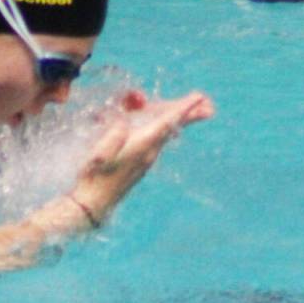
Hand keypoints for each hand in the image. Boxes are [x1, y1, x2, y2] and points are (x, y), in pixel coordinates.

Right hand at [71, 90, 214, 222]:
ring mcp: (146, 160)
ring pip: (165, 134)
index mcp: (142, 146)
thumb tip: (123, 122)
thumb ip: (114, 134)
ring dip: (178, 120)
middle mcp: (149, 153)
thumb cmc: (94, 175)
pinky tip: (165, 127)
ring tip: (196, 111)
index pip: (166, 122)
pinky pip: (157, 140)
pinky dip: (164, 128)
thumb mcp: (99, 151)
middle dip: (189, 114)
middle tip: (209, 104)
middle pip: (172, 127)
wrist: (93, 204)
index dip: (183, 108)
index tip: (200, 98)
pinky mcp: (140, 165)